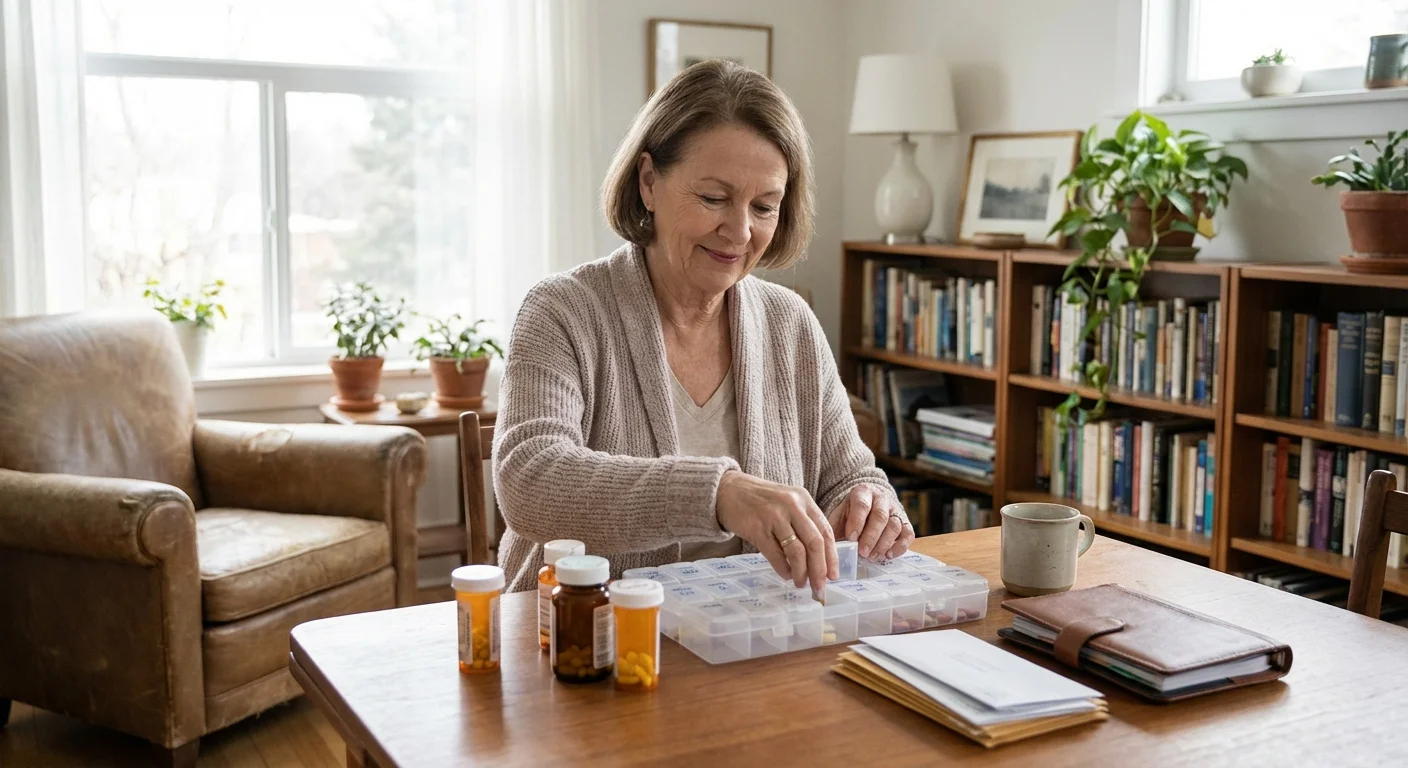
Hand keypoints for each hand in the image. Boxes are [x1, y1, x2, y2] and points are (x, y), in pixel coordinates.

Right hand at [715, 470, 837, 591]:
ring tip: (800, 583)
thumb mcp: (787, 503)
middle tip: (820, 587)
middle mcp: (792, 506)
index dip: (832, 556)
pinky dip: (783, 569)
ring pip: (797, 551)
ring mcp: (774, 516)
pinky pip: (775, 554)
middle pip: (815, 543)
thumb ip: (803, 523)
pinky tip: (786, 575)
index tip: (834, 575)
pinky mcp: (757, 528)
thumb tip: (819, 558)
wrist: (728, 490)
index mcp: (804, 500)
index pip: (825, 531)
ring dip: (801, 572)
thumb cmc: (760, 500)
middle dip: (820, 569)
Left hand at [828, 484, 913, 560]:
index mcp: (863, 492)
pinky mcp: (906, 523)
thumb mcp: (839, 515)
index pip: (862, 505)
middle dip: (871, 536)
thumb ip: (834, 528)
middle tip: (862, 552)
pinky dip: (899, 547)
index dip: (857, 522)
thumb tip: (830, 549)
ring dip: (883, 544)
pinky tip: (887, 555)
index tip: (851, 538)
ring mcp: (895, 510)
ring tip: (872, 557)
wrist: (868, 505)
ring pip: (894, 525)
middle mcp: (882, 498)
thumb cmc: (850, 514)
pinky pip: (908, 534)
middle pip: (880, 516)